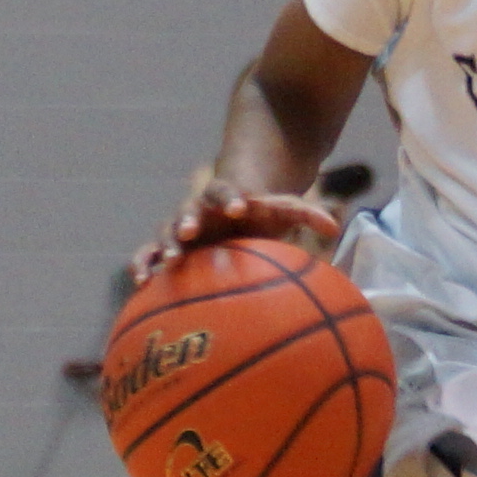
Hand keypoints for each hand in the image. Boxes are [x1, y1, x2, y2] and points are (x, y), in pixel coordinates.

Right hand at [140, 169, 342, 281]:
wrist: (233, 214)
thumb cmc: (260, 215)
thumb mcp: (282, 209)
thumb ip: (304, 213)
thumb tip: (334, 227)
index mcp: (223, 198)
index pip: (222, 192)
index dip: (228, 198)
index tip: (238, 208)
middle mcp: (197, 212)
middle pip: (186, 211)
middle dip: (187, 221)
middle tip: (190, 231)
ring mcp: (179, 231)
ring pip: (163, 234)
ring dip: (162, 247)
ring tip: (163, 265)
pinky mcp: (169, 250)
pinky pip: (149, 256)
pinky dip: (143, 266)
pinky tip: (141, 284)